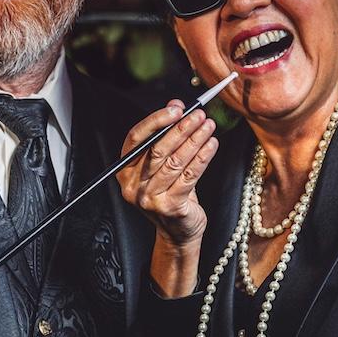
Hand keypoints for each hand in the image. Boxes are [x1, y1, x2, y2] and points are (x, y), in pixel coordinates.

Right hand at [117, 100, 218, 250]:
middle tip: (199, 115)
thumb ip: (166, 135)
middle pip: (158, 149)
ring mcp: (150, 198)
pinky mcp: (170, 207)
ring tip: (209, 127)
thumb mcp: (164, 164)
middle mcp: (133, 185)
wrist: (178, 231)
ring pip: (175, 161)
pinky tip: (212, 145)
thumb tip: (175, 105)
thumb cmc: (170, 193)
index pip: (135, 138)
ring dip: (195, 140)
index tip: (177, 109)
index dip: (156, 120)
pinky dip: (202, 158)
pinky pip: (189, 176)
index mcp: (125, 170)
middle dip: (181, 128)